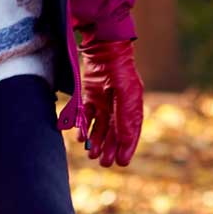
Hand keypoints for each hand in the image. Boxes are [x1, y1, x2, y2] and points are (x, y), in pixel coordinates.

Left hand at [78, 38, 143, 168]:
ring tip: (92, 153)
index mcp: (132, 108)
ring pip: (100, 128)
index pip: (130, 133)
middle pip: (114, 133)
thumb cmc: (120, 72)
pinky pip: (87, 116)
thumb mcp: (126, 96)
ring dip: (96, 141)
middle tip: (103, 163)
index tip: (121, 162)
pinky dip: (84, 127)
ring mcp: (104, 103)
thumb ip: (125, 118)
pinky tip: (80, 137)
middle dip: (109, 148)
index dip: (126, 148)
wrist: (105, 50)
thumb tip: (125, 142)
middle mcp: (119, 108)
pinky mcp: (90, 97)